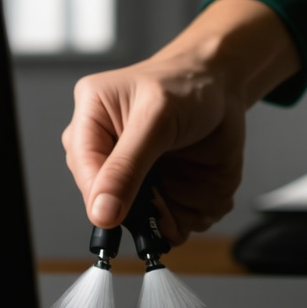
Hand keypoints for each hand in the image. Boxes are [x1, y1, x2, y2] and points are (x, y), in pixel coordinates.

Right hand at [62, 52, 244, 244]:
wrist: (221, 86)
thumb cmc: (186, 85)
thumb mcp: (156, 118)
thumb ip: (126, 166)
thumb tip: (101, 211)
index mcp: (91, 119)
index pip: (84, 171)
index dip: (103, 198)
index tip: (122, 216)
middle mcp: (103, 150)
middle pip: (107, 199)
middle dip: (141, 206)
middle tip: (167, 195)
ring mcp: (129, 174)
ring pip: (140, 219)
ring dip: (169, 213)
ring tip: (189, 184)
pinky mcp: (154, 190)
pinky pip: (166, 222)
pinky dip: (188, 213)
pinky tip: (197, 188)